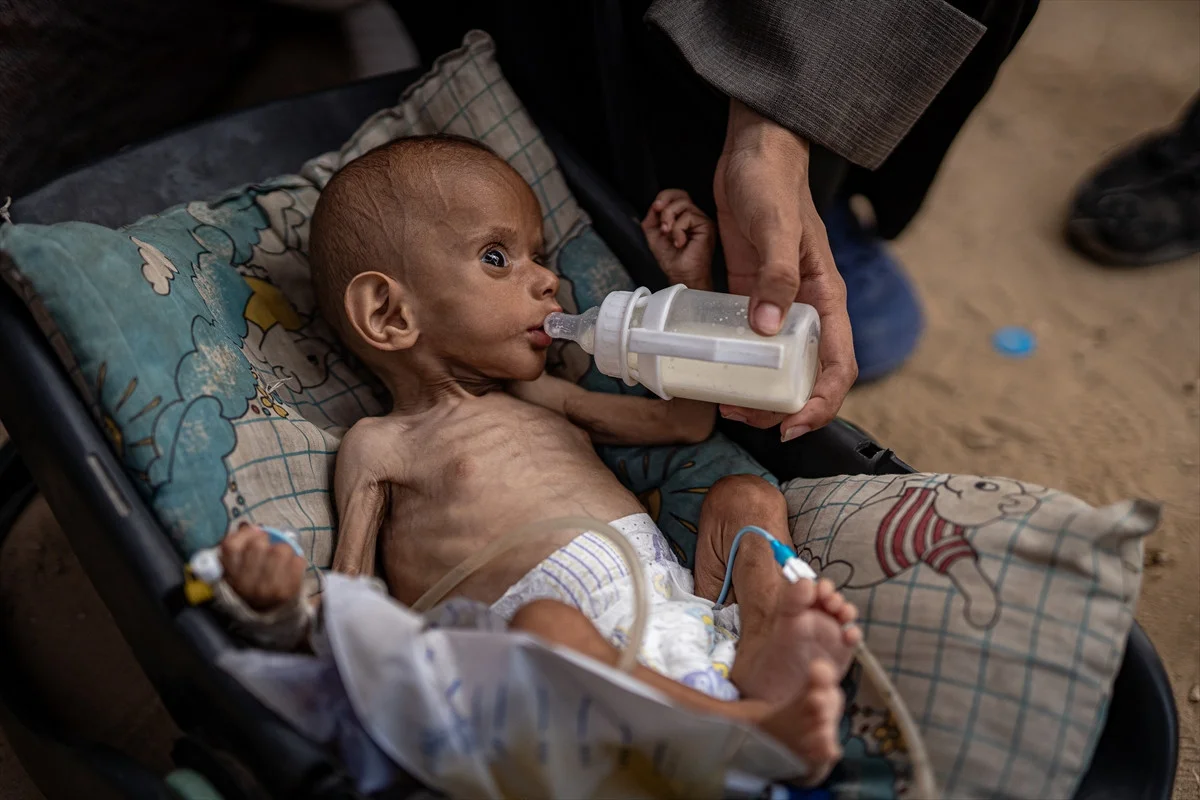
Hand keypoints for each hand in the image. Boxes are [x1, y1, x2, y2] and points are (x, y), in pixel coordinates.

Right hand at [220, 523, 305, 611]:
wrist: (269, 619)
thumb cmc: (253, 587)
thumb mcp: (237, 570)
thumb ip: (240, 547)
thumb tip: (251, 526)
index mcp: (229, 575)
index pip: (230, 544)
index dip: (245, 534)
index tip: (254, 535)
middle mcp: (244, 583)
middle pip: (259, 544)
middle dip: (267, 542)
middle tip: (269, 550)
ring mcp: (265, 589)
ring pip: (280, 550)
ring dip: (284, 550)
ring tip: (282, 560)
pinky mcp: (286, 592)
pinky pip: (297, 561)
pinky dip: (297, 561)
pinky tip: (292, 568)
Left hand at [641, 189, 714, 289]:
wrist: (680, 275)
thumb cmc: (671, 259)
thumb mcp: (654, 234)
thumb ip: (652, 218)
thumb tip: (655, 205)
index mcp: (683, 216)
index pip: (676, 195)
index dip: (664, 197)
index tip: (655, 208)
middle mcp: (694, 215)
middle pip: (681, 194)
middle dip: (665, 205)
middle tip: (661, 222)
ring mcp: (701, 220)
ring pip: (683, 203)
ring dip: (669, 218)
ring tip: (668, 234)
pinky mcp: (707, 226)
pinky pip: (688, 216)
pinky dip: (678, 229)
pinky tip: (679, 242)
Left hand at [714, 99, 856, 438]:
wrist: (752, 149)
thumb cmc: (771, 181)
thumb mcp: (775, 228)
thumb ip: (776, 276)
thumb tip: (767, 330)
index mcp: (825, 297)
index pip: (836, 365)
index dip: (820, 402)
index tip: (790, 425)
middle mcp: (806, 306)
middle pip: (805, 373)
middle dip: (780, 404)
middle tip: (743, 414)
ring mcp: (777, 302)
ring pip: (774, 360)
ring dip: (756, 387)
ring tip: (726, 400)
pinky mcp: (750, 292)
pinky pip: (747, 337)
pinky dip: (735, 357)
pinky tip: (713, 368)